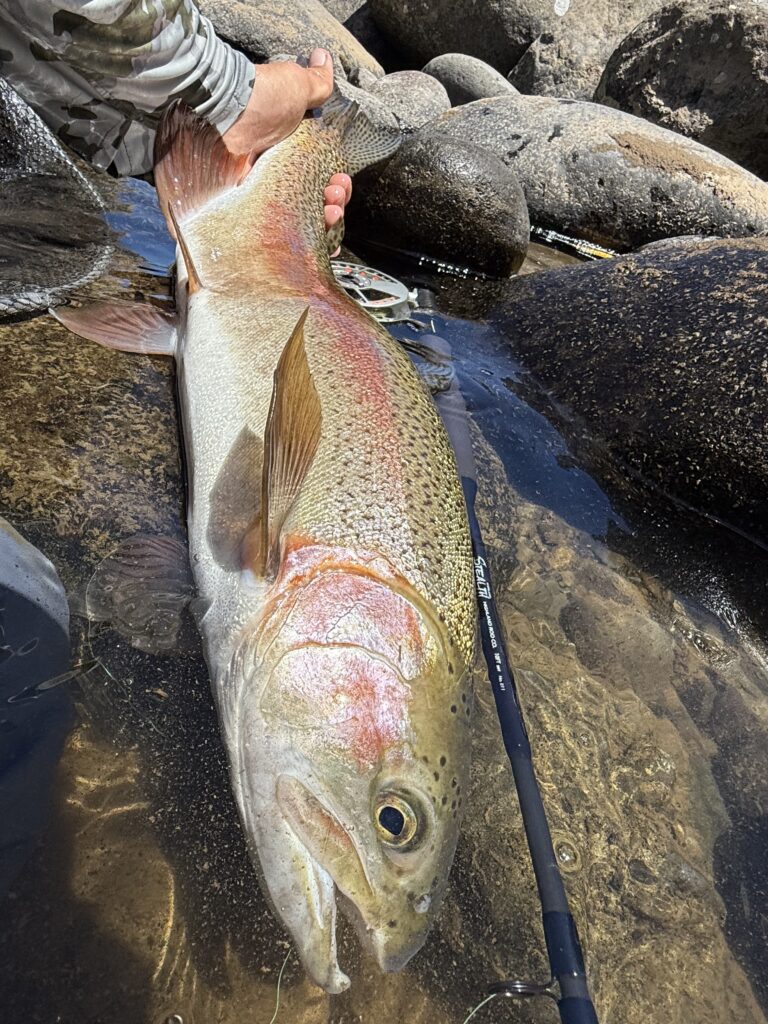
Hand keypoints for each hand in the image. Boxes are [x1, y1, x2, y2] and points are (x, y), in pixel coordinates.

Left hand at [223, 48, 350, 242]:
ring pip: (297, 221)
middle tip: (335, 198)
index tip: (341, 182)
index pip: (318, 178)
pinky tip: (317, 235)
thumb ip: (316, 82)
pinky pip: (273, 234)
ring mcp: (259, 195)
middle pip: (311, 203)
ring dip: (323, 222)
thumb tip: (324, 60)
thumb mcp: (295, 86)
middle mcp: (274, 175)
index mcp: (290, 152)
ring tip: (330, 213)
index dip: (334, 185)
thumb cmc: (259, 96)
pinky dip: (296, 240)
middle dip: (333, 205)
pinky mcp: (244, 211)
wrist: (220, 112)